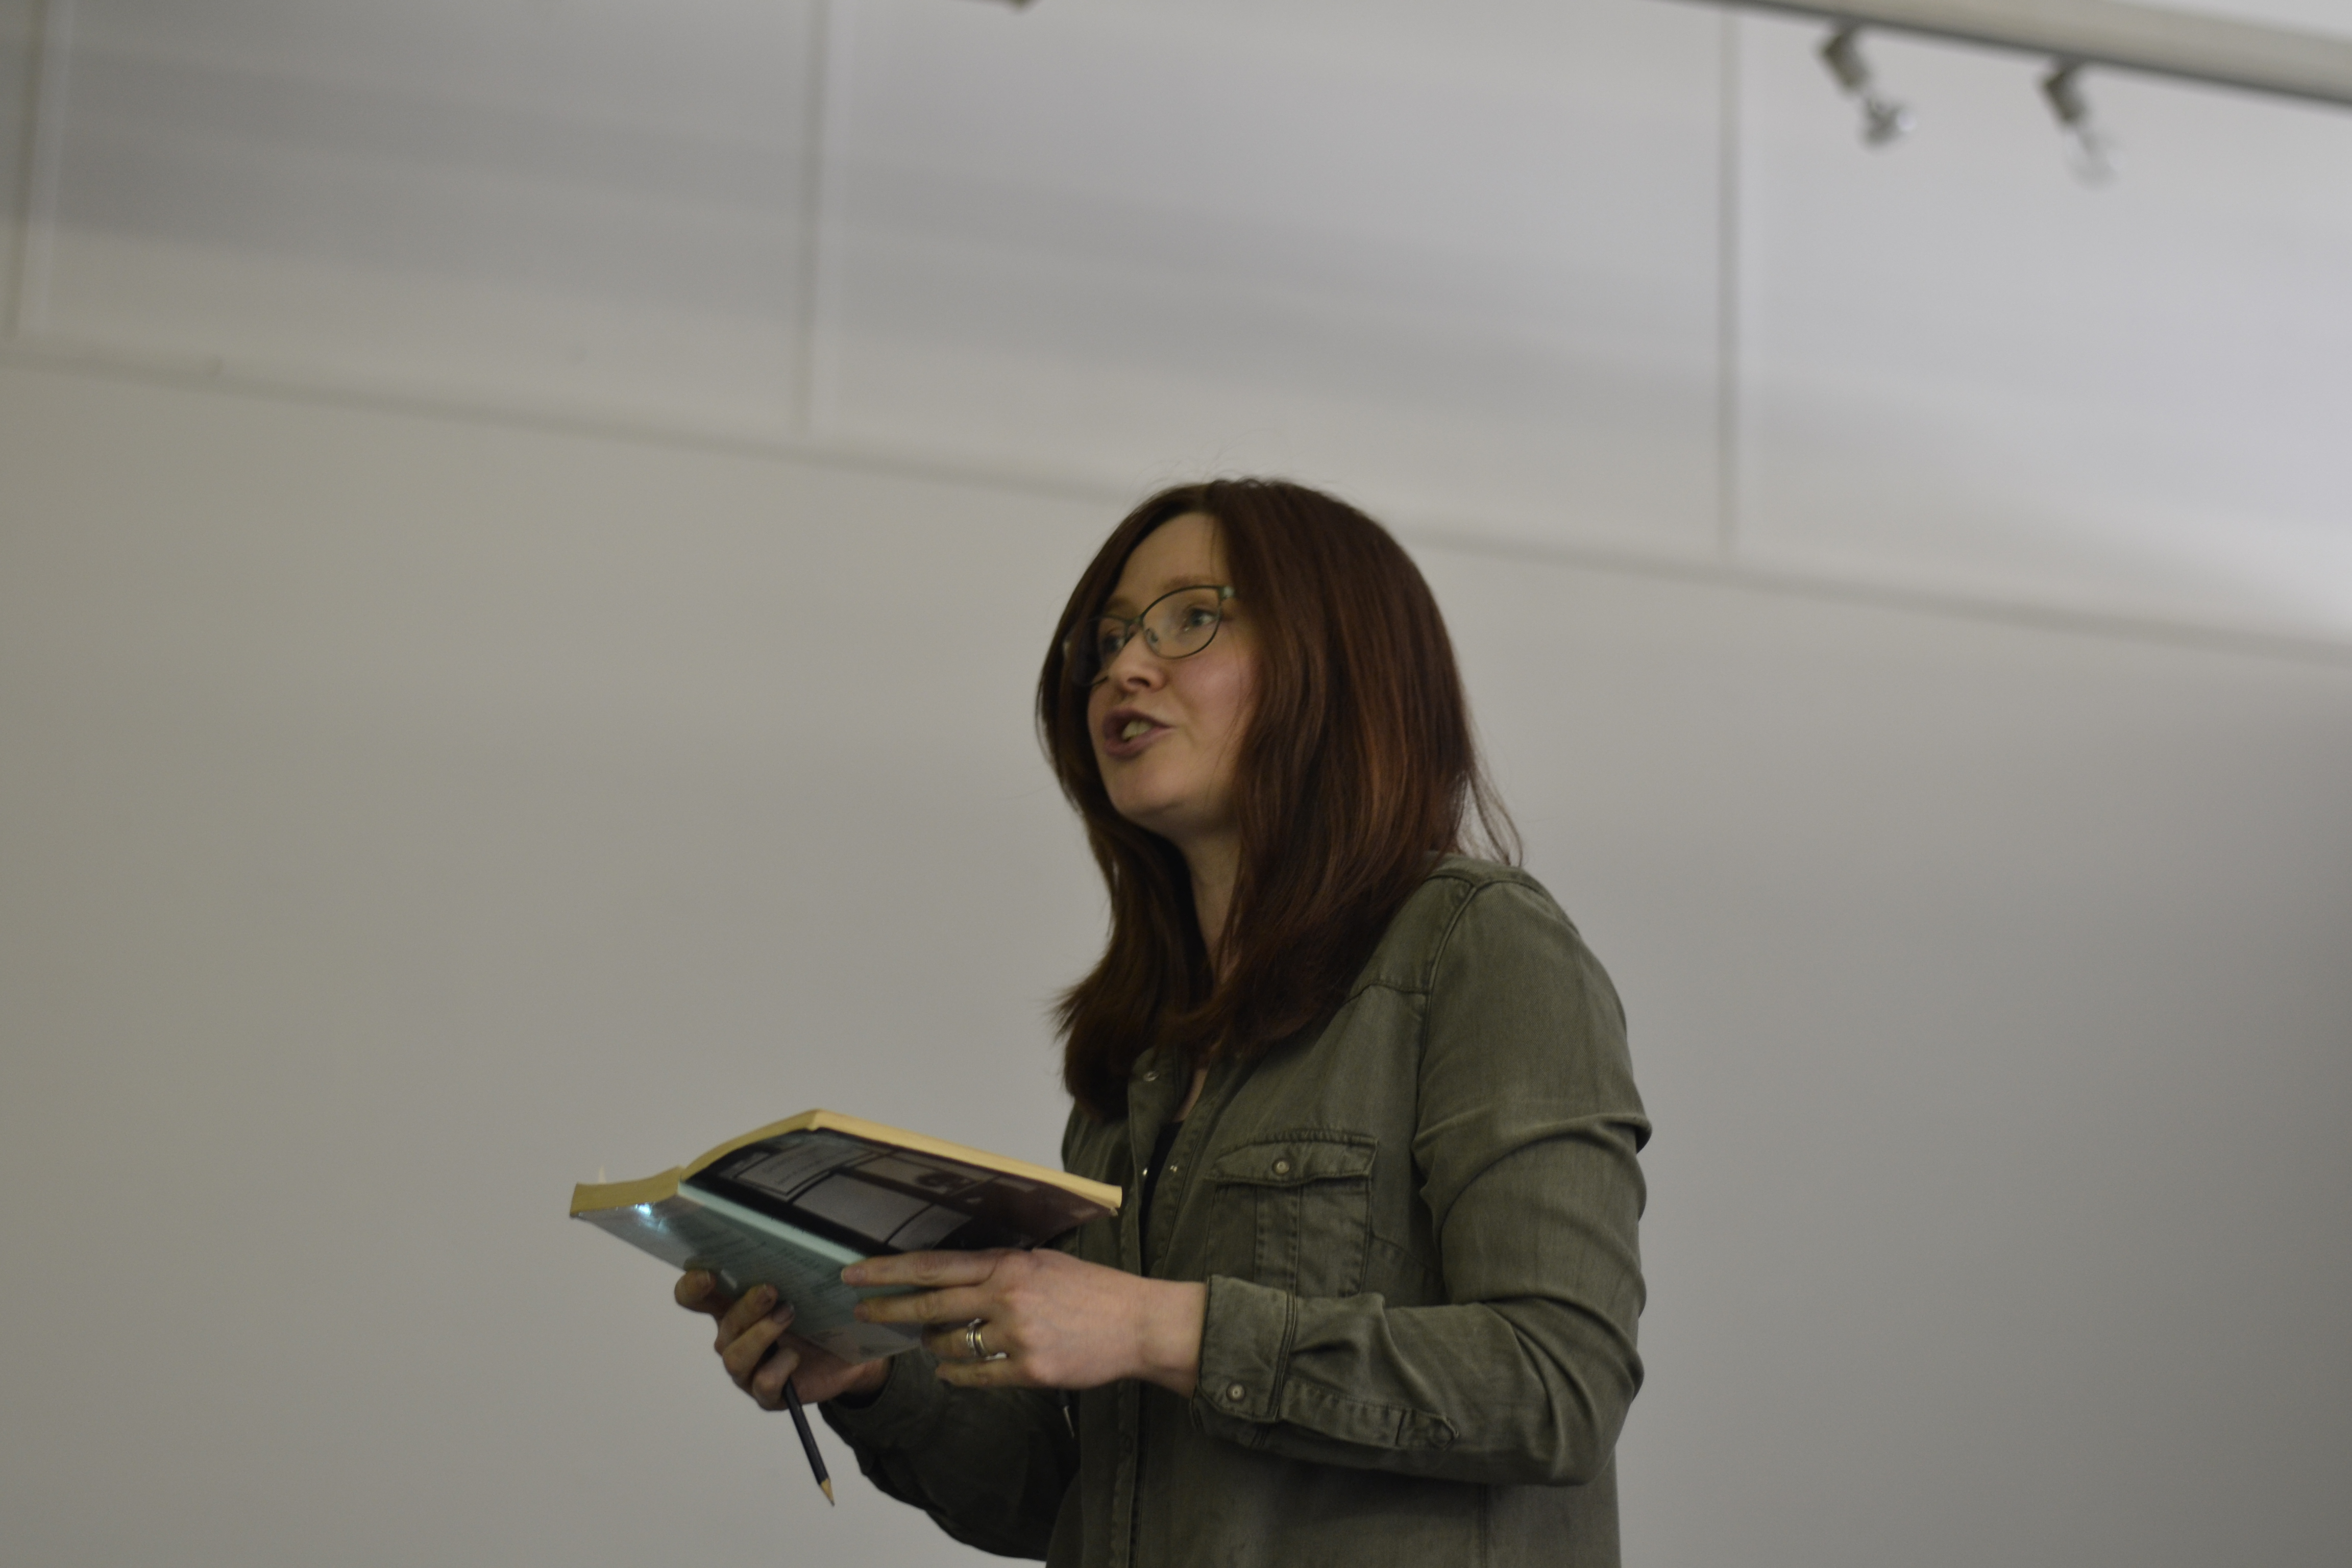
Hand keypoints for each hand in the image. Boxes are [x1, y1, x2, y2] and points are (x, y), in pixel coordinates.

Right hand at [674, 1271, 889, 1410]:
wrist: (847, 1355)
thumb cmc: (818, 1314)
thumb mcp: (804, 1286)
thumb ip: (788, 1267)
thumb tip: (787, 1240)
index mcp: (733, 1308)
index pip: (694, 1298)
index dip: (692, 1287)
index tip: (707, 1274)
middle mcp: (734, 1339)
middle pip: (723, 1325)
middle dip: (746, 1306)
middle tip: (771, 1290)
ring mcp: (748, 1370)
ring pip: (736, 1357)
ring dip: (761, 1334)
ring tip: (789, 1315)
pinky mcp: (769, 1394)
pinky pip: (763, 1384)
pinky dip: (779, 1368)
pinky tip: (795, 1356)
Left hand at [843, 1249, 1204, 1395]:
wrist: (1138, 1323)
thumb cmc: (1093, 1290)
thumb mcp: (1044, 1262)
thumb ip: (1001, 1267)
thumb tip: (956, 1273)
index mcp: (1008, 1264)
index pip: (933, 1266)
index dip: (888, 1271)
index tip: (855, 1274)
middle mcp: (1006, 1296)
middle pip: (929, 1305)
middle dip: (887, 1310)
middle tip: (859, 1312)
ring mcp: (1016, 1335)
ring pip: (949, 1345)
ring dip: (932, 1345)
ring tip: (929, 1342)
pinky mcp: (1028, 1370)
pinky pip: (974, 1376)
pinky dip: (955, 1375)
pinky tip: (949, 1371)